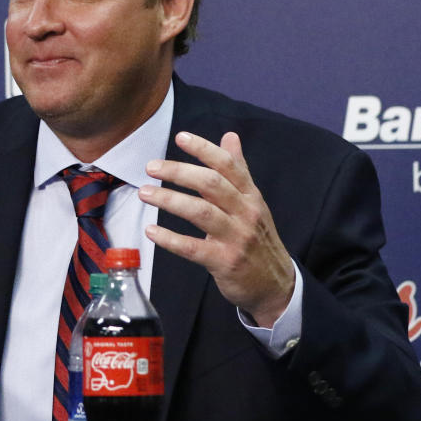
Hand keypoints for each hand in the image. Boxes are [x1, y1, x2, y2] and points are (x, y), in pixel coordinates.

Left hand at [138, 131, 293, 326]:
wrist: (276, 284)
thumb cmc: (257, 238)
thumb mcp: (253, 202)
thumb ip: (238, 170)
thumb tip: (230, 136)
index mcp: (250, 195)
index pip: (228, 165)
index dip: (204, 149)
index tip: (180, 137)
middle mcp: (245, 212)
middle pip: (211, 184)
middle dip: (179, 172)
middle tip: (151, 167)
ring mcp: (236, 237)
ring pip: (200, 212)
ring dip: (169, 200)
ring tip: (144, 193)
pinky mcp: (224, 261)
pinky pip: (192, 247)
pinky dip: (169, 238)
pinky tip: (151, 230)